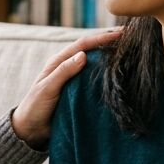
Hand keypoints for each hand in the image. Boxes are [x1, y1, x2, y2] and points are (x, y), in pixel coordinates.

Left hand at [11, 29, 121, 149]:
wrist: (30, 129)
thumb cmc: (35, 107)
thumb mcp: (47, 88)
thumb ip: (63, 72)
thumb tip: (83, 55)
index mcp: (58, 62)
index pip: (83, 45)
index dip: (101, 38)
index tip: (121, 34)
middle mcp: (67, 67)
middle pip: (92, 51)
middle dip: (109, 43)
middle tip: (132, 40)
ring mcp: (74, 80)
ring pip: (95, 64)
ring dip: (110, 58)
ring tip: (131, 54)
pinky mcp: (79, 92)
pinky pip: (95, 80)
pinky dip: (106, 75)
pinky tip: (120, 76)